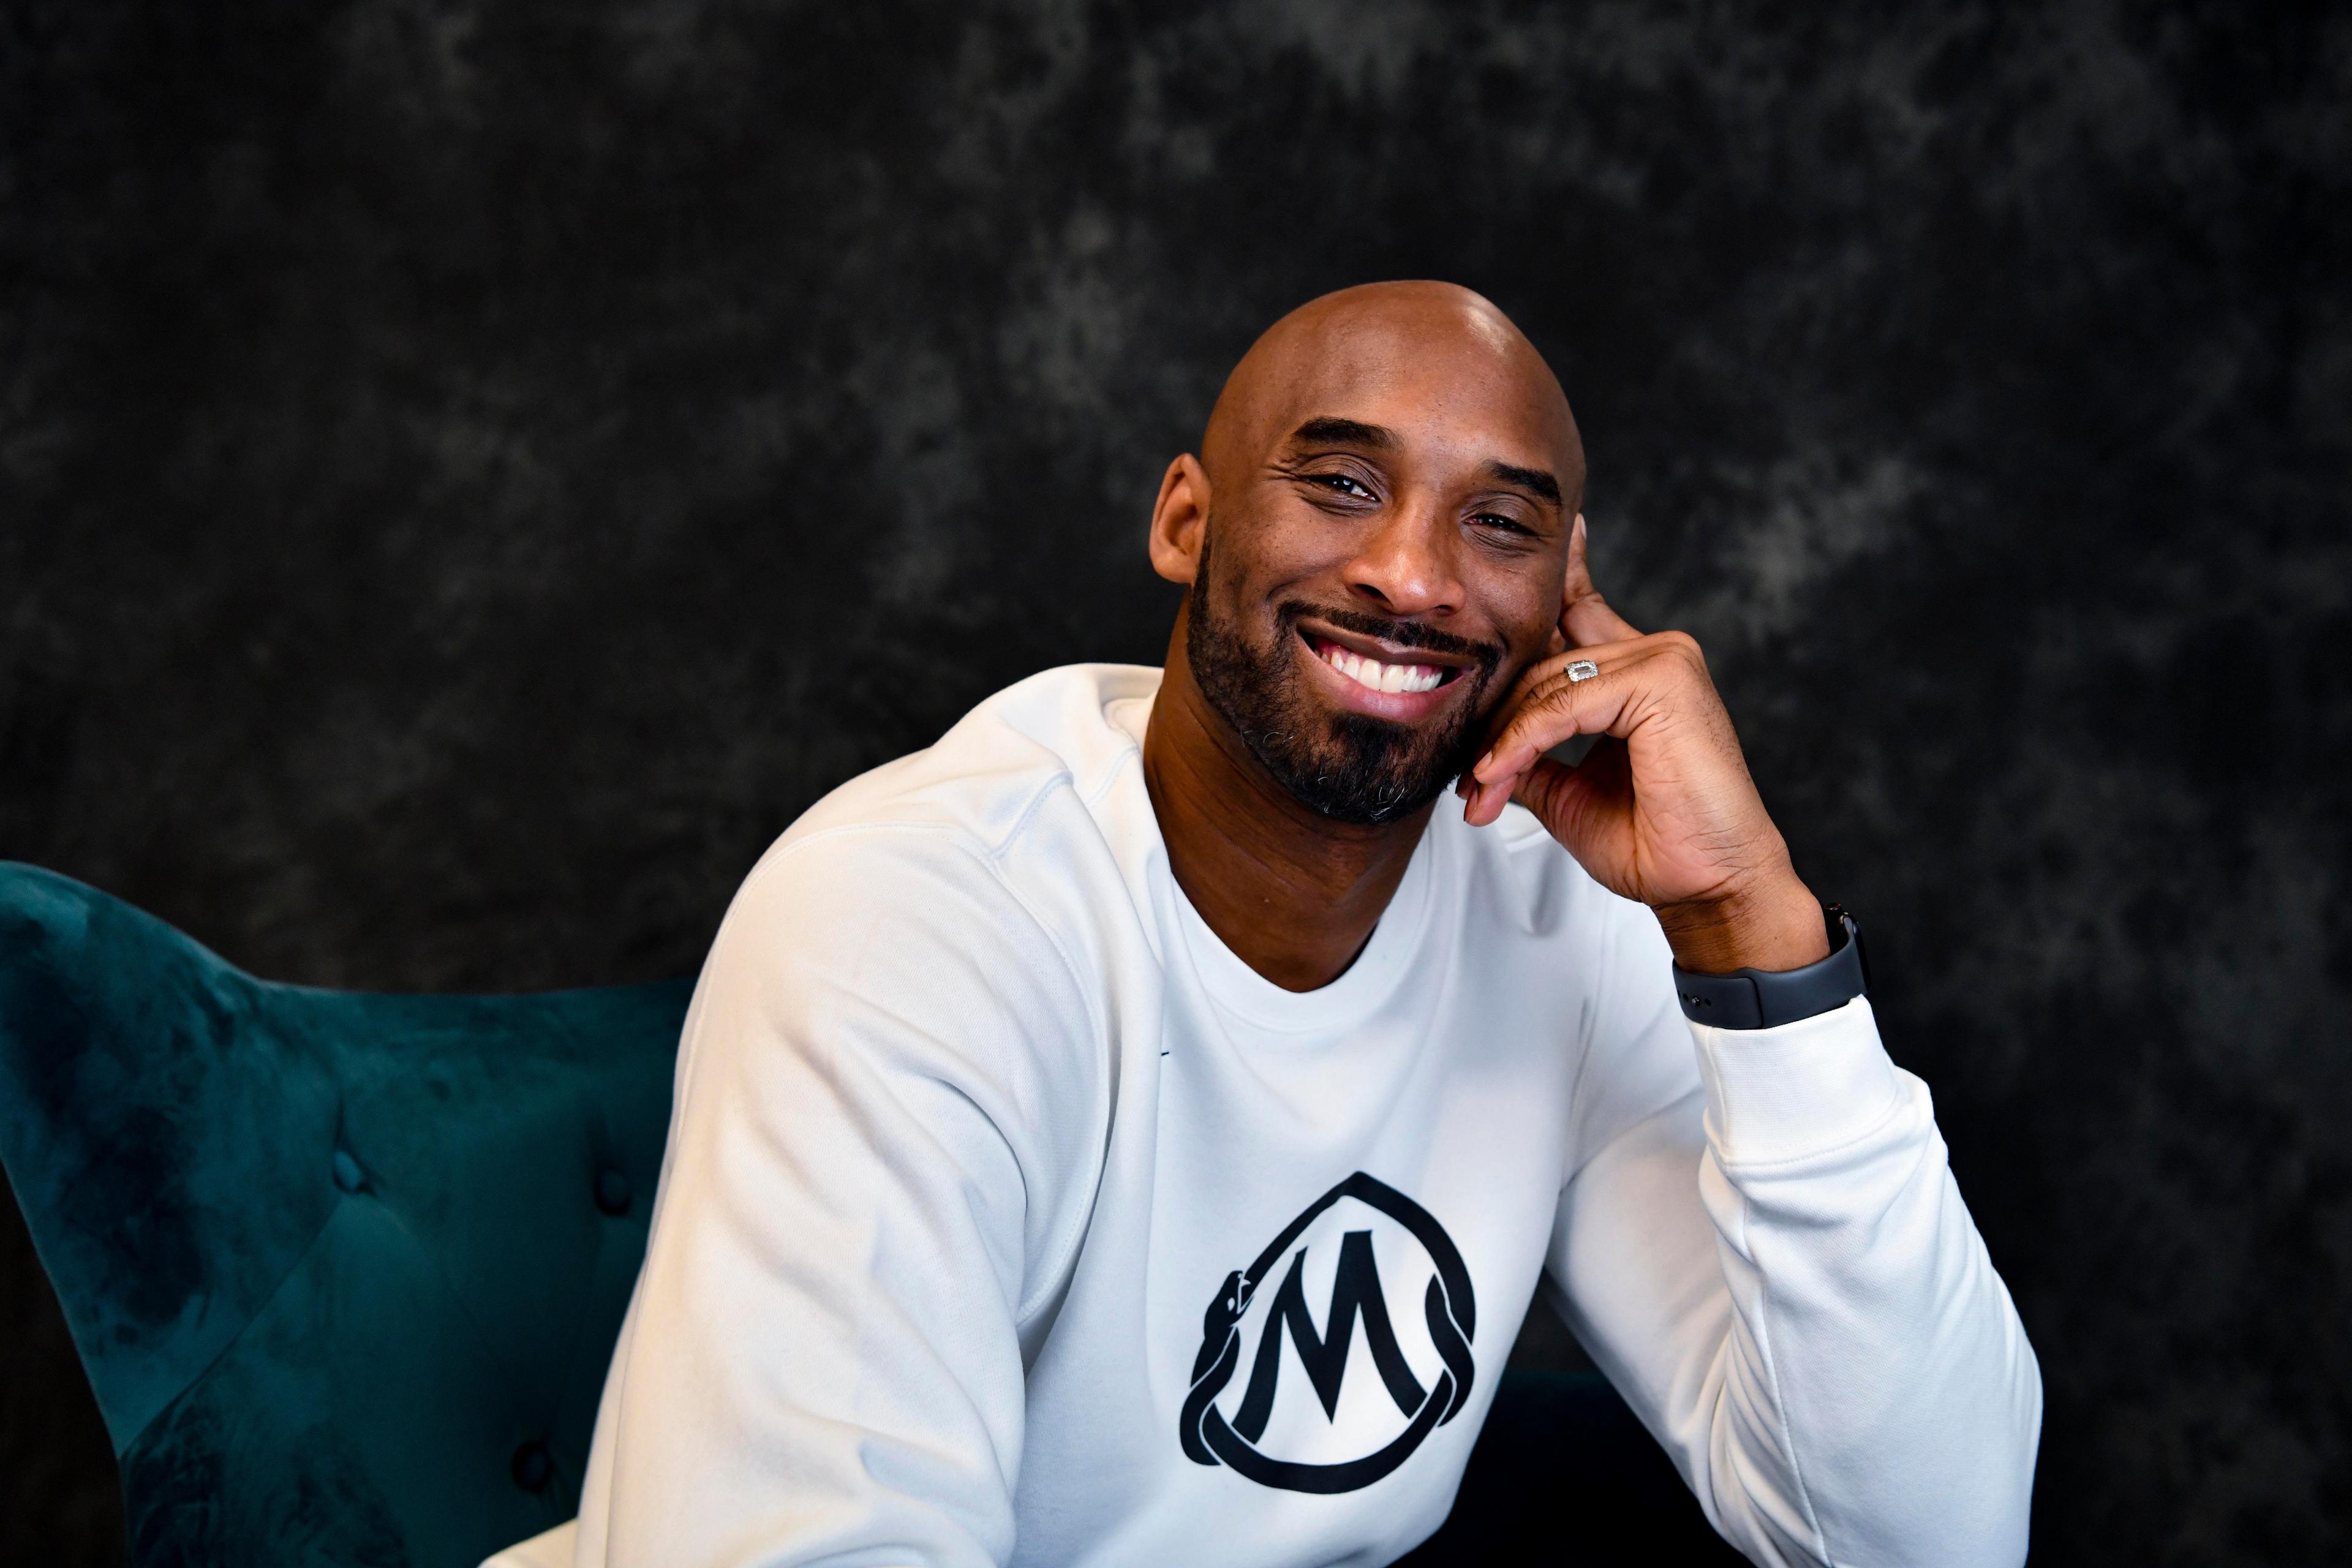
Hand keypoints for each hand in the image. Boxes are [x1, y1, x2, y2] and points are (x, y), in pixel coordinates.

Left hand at [1458, 516, 1829, 974]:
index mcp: (1638, 672)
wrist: (1709, 886)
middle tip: (1470, 787)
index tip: (1535, 542)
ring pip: (1545, 685)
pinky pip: (1563, 703)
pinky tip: (1497, 775)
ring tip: (1481, 794)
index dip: (1553, 580)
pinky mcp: (1662, 680)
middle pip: (1540, 663)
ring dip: (1501, 745)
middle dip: (1495, 727)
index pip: (1579, 612)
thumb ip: (1530, 756)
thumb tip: (1478, 751)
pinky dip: (1522, 742)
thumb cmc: (1657, 846)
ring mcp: (1663, 659)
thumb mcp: (1569, 794)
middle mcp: (1655, 653)